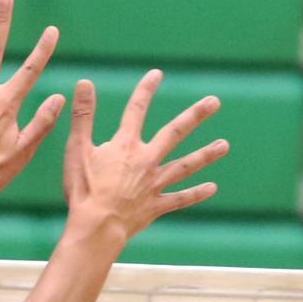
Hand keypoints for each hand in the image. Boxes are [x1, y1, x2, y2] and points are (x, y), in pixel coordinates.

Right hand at [60, 70, 228, 243]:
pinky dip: (196, 193)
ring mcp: (154, 184)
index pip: (137, 109)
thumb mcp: (77, 149)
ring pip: (186, 165)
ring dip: (206, 154)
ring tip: (225, 145)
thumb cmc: (83, 189)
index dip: (146, 89)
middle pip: (174, 132)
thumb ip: (83, 116)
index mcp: (125, 145)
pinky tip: (213, 187)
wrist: (96, 227)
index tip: (157, 74)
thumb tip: (85, 82)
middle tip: (214, 102)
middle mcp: (146, 160)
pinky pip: (181, 198)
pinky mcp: (156, 206)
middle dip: (195, 115)